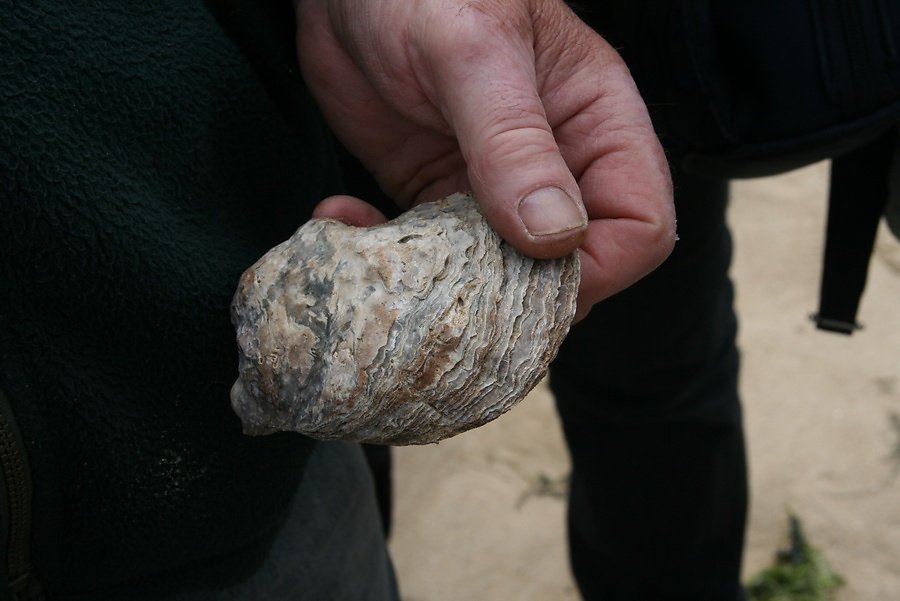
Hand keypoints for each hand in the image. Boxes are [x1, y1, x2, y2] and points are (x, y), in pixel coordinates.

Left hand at [296, 0, 674, 319]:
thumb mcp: (474, 52)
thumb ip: (514, 141)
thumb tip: (555, 238)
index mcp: (596, 124)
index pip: (640, 224)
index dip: (601, 267)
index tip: (532, 277)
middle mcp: (555, 166)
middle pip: (570, 267)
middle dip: (515, 294)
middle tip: (446, 288)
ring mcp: (493, 188)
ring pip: (496, 274)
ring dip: (442, 284)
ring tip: (381, 257)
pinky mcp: (435, 194)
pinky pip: (430, 255)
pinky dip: (389, 256)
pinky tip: (343, 220)